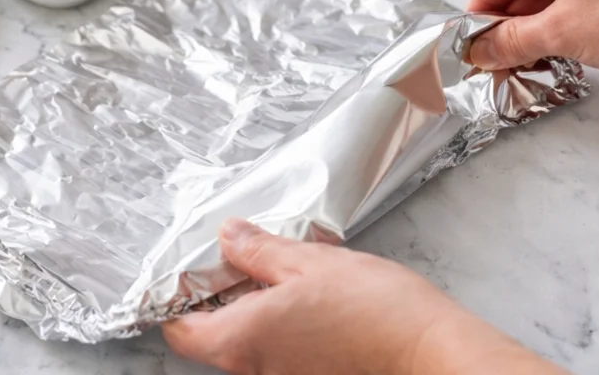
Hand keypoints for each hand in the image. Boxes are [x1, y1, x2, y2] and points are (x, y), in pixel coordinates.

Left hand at [164, 220, 562, 374]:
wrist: (423, 347)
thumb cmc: (369, 306)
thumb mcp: (307, 260)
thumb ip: (259, 250)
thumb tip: (227, 236)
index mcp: (245, 338)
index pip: (180, 334)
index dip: (175, 301)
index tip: (187, 270)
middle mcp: (256, 369)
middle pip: (213, 338)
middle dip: (221, 297)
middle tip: (239, 256)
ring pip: (247, 343)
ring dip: (253, 308)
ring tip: (279, 269)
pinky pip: (276, 351)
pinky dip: (279, 323)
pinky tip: (305, 295)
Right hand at [466, 0, 598, 76]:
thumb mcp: (563, 32)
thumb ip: (513, 40)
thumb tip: (481, 48)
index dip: (482, 7)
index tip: (471, 39)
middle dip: (510, 19)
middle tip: (496, 57)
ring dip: (538, 23)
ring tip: (527, 60)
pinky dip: (566, 20)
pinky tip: (563, 49)